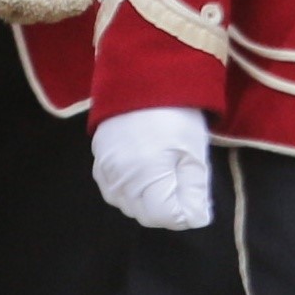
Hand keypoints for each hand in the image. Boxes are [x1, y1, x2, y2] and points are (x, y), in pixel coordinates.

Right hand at [92, 105, 218, 232]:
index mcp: (145, 177)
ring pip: (127, 205)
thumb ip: (195, 190)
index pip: (166, 217)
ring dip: (146, 200)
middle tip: (181, 182)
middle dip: (166, 207)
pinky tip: (142, 173)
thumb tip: (196, 219)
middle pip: (146, 215)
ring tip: (163, 175)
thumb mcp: (194, 151)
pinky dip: (128, 190)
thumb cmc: (176, 114)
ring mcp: (105, 170)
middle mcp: (120, 179)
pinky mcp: (98, 161)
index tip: (195, 195)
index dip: (185, 211)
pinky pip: (112, 190)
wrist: (142, 76)